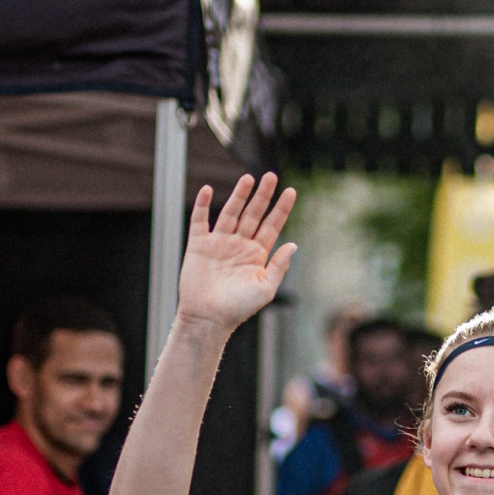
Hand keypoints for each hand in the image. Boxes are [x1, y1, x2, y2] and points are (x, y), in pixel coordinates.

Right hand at [176, 174, 297, 332]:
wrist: (208, 318)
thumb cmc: (238, 308)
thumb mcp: (265, 288)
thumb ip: (279, 265)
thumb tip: (293, 244)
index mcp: (257, 254)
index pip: (272, 225)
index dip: (281, 209)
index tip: (291, 191)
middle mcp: (239, 245)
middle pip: (253, 214)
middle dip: (263, 195)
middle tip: (271, 176)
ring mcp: (219, 243)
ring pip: (231, 212)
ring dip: (239, 195)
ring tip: (249, 178)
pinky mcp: (199, 245)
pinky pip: (200, 220)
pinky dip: (202, 205)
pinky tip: (208, 191)